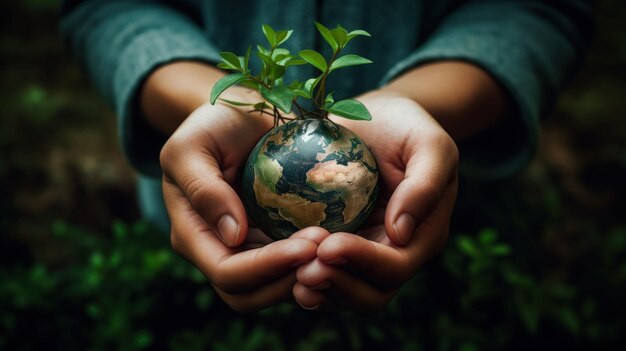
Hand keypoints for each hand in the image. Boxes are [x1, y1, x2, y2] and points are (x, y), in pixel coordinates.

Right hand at [160, 96, 321, 311]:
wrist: (241, 114)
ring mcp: (247, 249)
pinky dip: (313, 264)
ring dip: (305, 276)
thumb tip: (233, 235)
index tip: (307, 244)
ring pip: (273, 289)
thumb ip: (203, 188)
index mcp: (192, 234)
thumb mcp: (193, 146)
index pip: (227, 272)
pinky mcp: (272, 241)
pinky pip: (292, 267)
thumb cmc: (213, 123)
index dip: (266, 268)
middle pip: (249, 294)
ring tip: (334, 248)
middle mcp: (218, 250)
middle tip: (327, 250)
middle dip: (289, 278)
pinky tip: (337, 245)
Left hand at [293, 90, 458, 311]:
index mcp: (423, 234)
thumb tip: (400, 233)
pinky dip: (308, 281)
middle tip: (303, 271)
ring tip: (292, 276)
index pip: (395, 266)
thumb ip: (424, 185)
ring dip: (320, 290)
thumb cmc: (406, 126)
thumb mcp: (429, 144)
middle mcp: (395, 252)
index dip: (363, 262)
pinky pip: (325, 276)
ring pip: (346, 294)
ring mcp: (365, 252)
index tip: (328, 246)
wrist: (377, 119)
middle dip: (338, 285)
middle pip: (371, 293)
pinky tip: (284, 270)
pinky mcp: (339, 245)